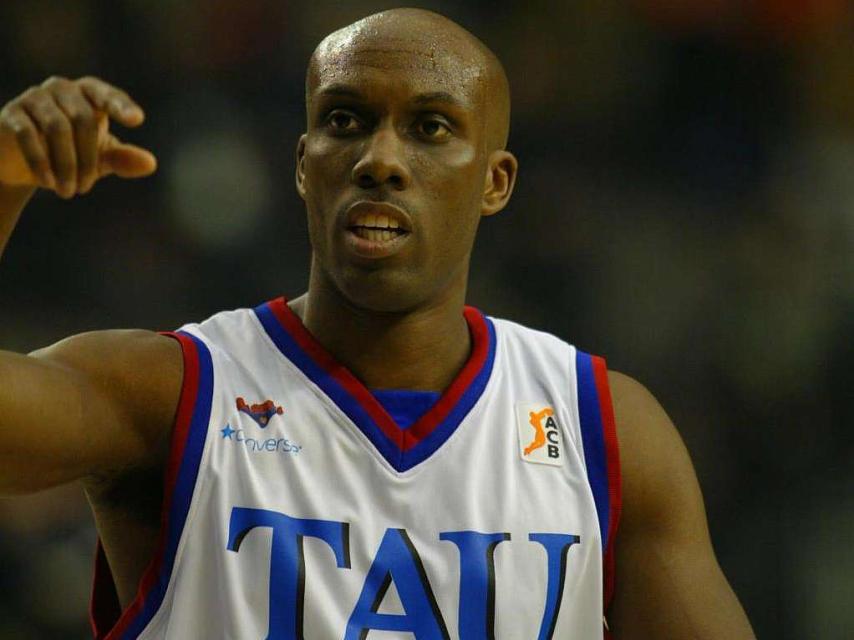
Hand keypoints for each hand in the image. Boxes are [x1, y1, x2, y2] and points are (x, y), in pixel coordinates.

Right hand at [0, 76, 156, 197]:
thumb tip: (151, 164)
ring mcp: (35, 97)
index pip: (107, 95)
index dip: (121, 106)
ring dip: (66, 165)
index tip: (137, 120)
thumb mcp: (99, 159)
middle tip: (84, 189)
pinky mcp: (12, 114)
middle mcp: (62, 88)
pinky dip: (41, 161)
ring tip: (68, 192)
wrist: (22, 165)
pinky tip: (47, 182)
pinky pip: (29, 135)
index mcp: (89, 94)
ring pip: (58, 128)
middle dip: (88, 159)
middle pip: (84, 119)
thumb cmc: (71, 155)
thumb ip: (122, 159)